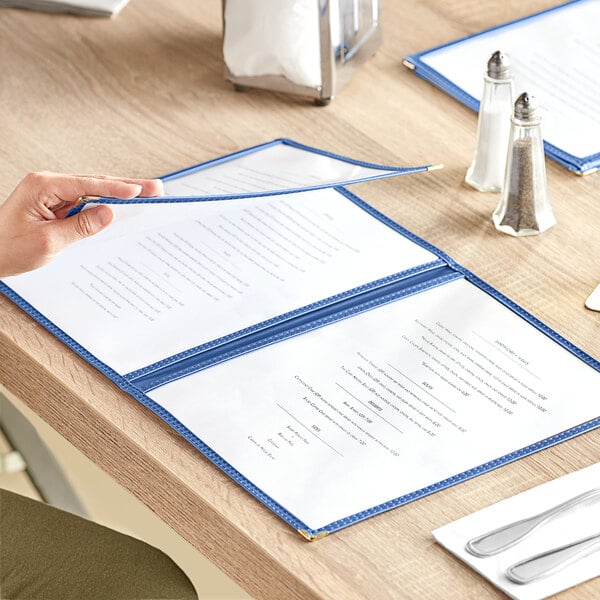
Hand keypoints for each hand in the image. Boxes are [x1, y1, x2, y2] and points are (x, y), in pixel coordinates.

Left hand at [0, 172, 162, 276]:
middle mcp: (48, 184)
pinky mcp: (55, 205)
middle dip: (126, 186)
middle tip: (155, 188)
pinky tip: (122, 206)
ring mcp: (52, 194)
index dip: (116, 188)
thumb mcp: (48, 241)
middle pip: (95, 183)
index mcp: (42, 186)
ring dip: (118, 194)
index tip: (140, 190)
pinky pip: (85, 202)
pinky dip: (104, 204)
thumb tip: (108, 213)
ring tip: (146, 195)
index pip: (88, 185)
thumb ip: (81, 226)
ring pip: (93, 191)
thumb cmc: (7, 249)